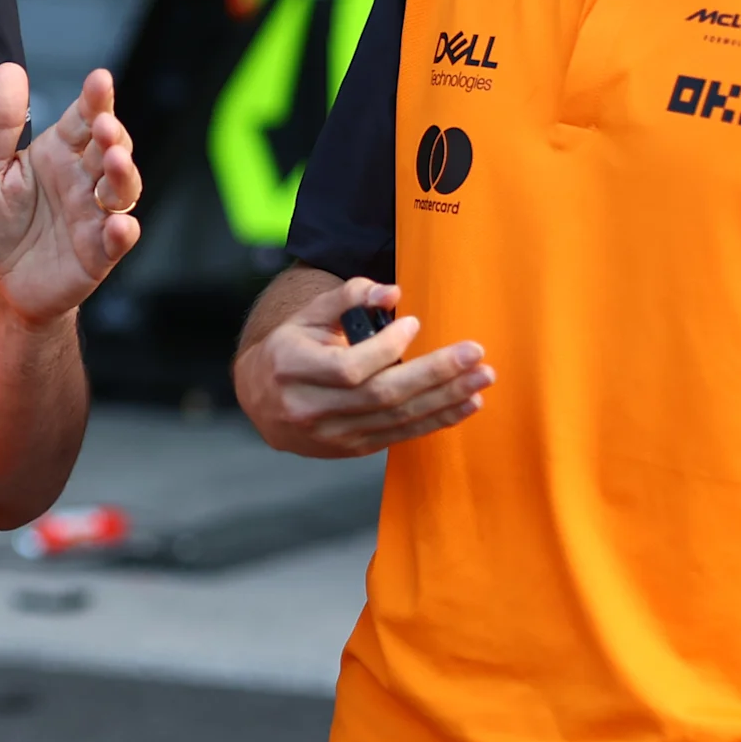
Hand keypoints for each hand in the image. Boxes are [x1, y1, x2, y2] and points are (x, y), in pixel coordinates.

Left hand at [0, 64, 140, 327]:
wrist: (1, 282)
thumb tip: (9, 70)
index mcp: (58, 152)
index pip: (84, 117)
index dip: (95, 99)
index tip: (99, 80)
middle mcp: (84, 178)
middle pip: (111, 148)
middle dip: (113, 135)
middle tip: (104, 126)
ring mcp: (96, 213)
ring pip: (122, 188)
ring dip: (123, 174)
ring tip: (114, 162)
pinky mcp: (100, 251)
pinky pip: (119, 239)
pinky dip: (123, 231)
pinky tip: (119, 225)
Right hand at [235, 277, 490, 458]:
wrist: (259, 399)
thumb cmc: (289, 349)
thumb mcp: (307, 315)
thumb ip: (348, 297)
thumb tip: (392, 293)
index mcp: (292, 367)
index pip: (349, 367)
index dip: (387, 348)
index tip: (415, 323)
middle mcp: (309, 406)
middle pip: (381, 396)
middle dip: (434, 374)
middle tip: (475, 355)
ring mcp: (331, 434)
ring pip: (396, 419)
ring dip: (445, 399)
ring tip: (481, 379)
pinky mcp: (350, 448)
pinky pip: (400, 436)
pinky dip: (437, 420)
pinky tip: (466, 405)